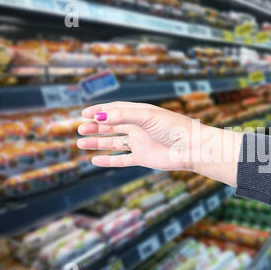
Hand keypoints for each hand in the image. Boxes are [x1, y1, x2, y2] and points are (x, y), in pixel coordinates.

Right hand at [77, 102, 194, 170]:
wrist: (191, 148)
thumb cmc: (174, 127)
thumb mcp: (146, 117)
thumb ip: (123, 116)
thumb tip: (99, 116)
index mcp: (140, 113)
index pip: (115, 109)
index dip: (99, 110)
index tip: (84, 113)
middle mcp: (139, 127)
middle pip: (112, 125)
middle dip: (95, 126)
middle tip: (79, 128)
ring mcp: (140, 143)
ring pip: (114, 142)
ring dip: (97, 142)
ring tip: (80, 143)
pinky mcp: (143, 158)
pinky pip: (122, 159)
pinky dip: (109, 160)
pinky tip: (95, 160)